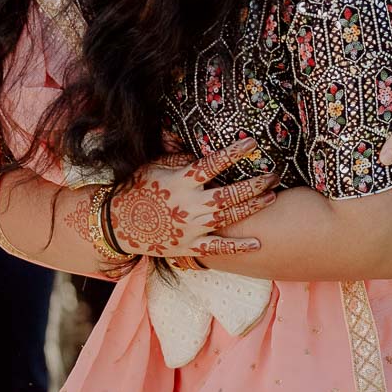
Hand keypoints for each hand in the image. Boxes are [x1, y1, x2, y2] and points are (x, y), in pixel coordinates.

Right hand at [108, 138, 274, 258]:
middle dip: (254, 184)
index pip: (212, 164)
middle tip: (274, 174)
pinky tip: (258, 243)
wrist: (117, 225)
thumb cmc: (136, 190)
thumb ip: (178, 156)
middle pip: (229, 194)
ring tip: (271, 196)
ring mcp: (191, 228)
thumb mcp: (153, 166)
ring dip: (252, 207)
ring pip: (228, 218)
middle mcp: (189, 206)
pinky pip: (218, 249)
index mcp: (180, 182)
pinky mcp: (190, 247)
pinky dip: (238, 247)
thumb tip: (197, 142)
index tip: (251, 143)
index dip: (233, 153)